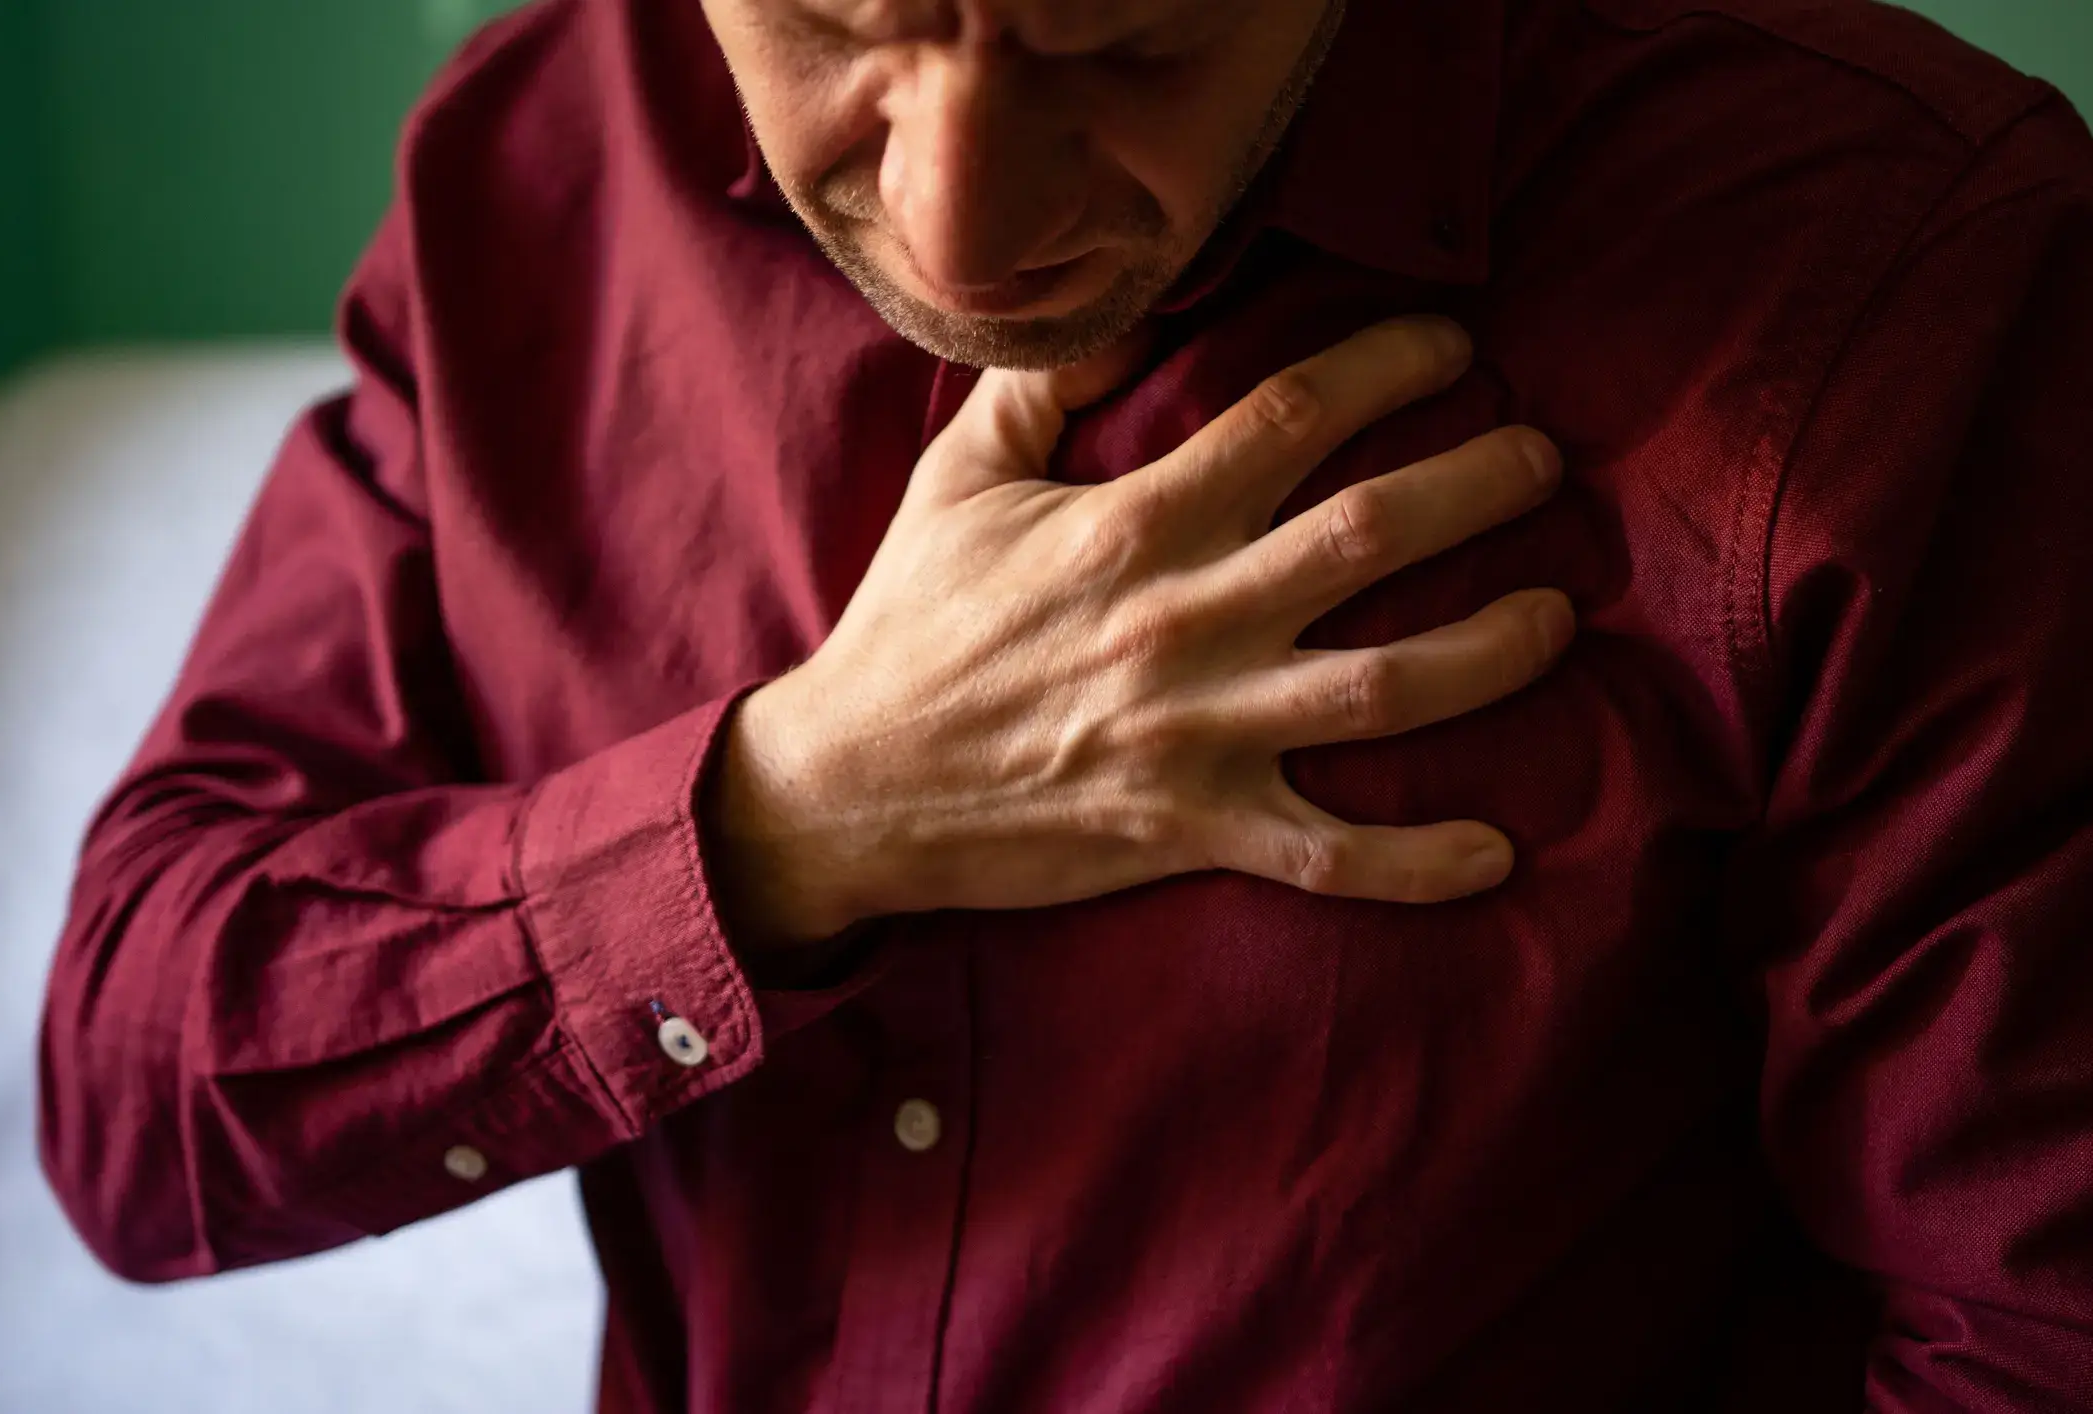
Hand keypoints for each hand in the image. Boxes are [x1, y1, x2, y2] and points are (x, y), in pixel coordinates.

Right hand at [712, 317, 1574, 947]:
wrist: (852, 787)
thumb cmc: (912, 627)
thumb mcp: (957, 485)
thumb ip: (1044, 389)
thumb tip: (1124, 314)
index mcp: (1131, 527)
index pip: (1289, 420)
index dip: (1389, 369)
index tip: (1456, 348)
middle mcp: (1182, 622)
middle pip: (1369, 536)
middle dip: (1480, 487)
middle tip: (1544, 463)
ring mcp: (1195, 733)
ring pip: (1381, 687)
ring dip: (1490, 650)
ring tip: (1557, 616)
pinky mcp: (1191, 828)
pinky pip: (1327, 853)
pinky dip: (1414, 861)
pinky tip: (1496, 852)